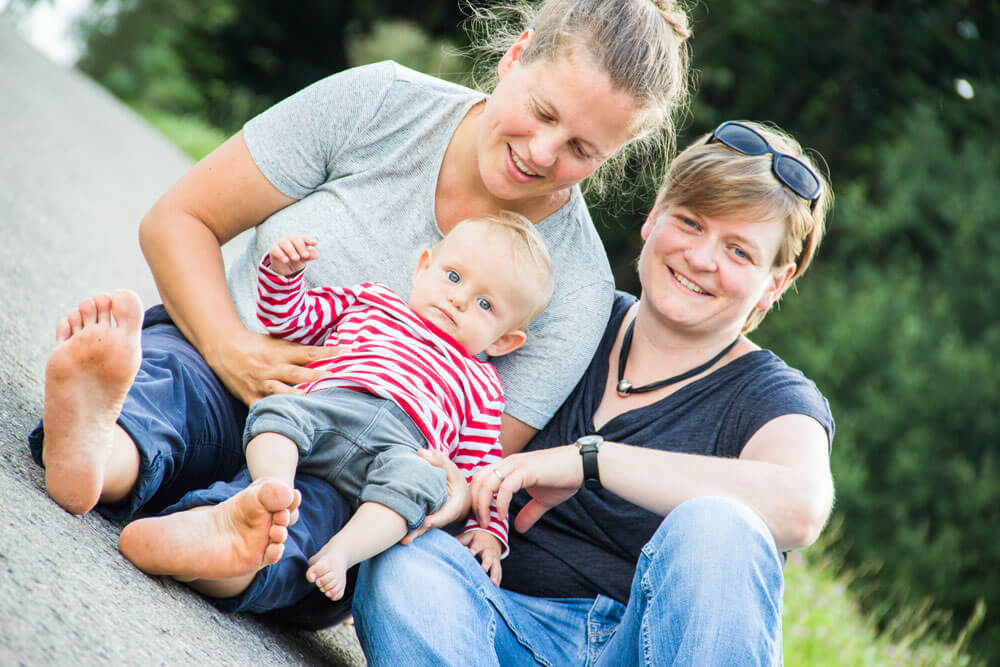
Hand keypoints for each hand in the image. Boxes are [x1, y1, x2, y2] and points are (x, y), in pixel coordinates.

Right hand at [209, 328, 335, 404]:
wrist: (224, 349)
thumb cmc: (257, 346)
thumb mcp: (277, 342)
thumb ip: (298, 350)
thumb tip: (328, 353)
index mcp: (280, 352)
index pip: (308, 352)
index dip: (327, 353)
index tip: (347, 352)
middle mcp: (271, 368)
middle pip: (295, 373)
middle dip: (313, 376)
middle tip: (331, 378)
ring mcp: (260, 384)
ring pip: (279, 392)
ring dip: (295, 397)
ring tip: (311, 404)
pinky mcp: (250, 397)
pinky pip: (263, 408)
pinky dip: (274, 414)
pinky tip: (287, 424)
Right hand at [268, 235, 317, 275]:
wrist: (284, 267)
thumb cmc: (297, 259)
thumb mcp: (304, 258)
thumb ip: (310, 255)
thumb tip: (317, 255)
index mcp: (300, 240)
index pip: (306, 238)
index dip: (310, 240)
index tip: (315, 244)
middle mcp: (291, 239)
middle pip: (296, 240)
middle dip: (301, 248)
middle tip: (305, 255)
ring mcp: (282, 243)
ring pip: (286, 244)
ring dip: (292, 251)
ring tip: (296, 259)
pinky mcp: (274, 249)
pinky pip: (277, 250)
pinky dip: (281, 255)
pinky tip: (286, 261)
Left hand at [400, 449, 471, 544]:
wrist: (460, 495)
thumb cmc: (455, 480)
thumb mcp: (451, 468)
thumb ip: (438, 460)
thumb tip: (421, 452)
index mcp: (455, 505)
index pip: (446, 513)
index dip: (436, 518)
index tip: (426, 522)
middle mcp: (445, 516)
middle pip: (432, 525)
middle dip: (419, 531)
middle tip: (406, 538)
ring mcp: (436, 520)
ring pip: (425, 528)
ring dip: (413, 534)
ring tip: (401, 541)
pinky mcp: (428, 521)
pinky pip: (420, 526)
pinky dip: (411, 530)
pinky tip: (399, 536)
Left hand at [458, 531, 502, 585]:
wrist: (493, 536)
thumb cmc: (477, 538)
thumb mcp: (470, 536)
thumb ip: (461, 540)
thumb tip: (449, 542)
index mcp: (480, 543)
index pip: (476, 546)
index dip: (473, 550)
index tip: (470, 553)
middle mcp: (488, 551)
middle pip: (488, 557)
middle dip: (486, 563)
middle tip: (484, 569)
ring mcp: (494, 558)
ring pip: (495, 566)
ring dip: (494, 575)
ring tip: (493, 583)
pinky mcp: (497, 564)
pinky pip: (499, 572)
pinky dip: (498, 579)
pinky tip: (496, 587)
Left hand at [471, 445, 582, 533]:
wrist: (582, 465)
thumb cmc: (563, 479)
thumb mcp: (542, 501)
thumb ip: (528, 513)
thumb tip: (519, 529)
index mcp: (509, 467)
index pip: (481, 478)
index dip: (476, 498)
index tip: (482, 518)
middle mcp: (509, 463)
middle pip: (478, 479)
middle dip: (474, 503)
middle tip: (480, 523)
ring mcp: (516, 465)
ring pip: (487, 482)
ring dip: (483, 504)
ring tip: (488, 522)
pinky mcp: (526, 470)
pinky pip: (505, 487)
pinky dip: (500, 503)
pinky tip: (503, 516)